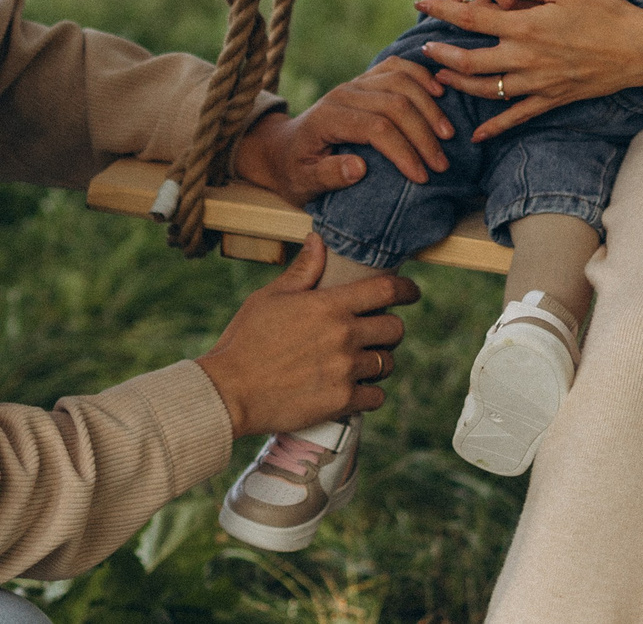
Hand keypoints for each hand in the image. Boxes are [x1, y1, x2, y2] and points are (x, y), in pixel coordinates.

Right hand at [195, 238, 419, 435]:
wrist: (229, 390)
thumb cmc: (246, 340)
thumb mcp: (270, 298)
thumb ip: (302, 271)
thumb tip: (319, 240)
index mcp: (329, 305)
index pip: (386, 290)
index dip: (407, 289)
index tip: (412, 292)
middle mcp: (344, 336)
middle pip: (395, 329)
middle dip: (390, 328)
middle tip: (376, 332)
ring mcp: (345, 370)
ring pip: (387, 363)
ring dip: (379, 361)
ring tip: (362, 361)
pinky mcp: (341, 401)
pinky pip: (376, 396)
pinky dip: (370, 392)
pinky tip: (355, 388)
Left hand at [232, 64, 455, 197]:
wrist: (282, 147)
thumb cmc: (295, 170)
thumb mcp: (303, 182)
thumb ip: (327, 176)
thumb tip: (359, 168)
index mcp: (327, 118)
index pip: (376, 128)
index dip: (403, 151)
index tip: (422, 176)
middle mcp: (343, 93)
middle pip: (394, 104)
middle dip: (423, 134)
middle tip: (441, 163)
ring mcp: (356, 82)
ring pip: (400, 81)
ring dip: (428, 106)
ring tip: (447, 134)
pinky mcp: (366, 79)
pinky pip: (397, 66)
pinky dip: (420, 75)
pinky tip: (439, 92)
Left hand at [408, 0, 642, 140]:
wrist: (640, 48)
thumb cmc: (605, 12)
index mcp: (525, 26)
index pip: (472, 18)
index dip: (442, 11)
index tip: (420, 4)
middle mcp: (526, 58)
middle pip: (469, 62)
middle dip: (442, 56)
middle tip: (424, 50)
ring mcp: (537, 83)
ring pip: (487, 90)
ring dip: (459, 86)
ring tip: (440, 80)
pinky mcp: (552, 99)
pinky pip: (516, 117)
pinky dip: (494, 127)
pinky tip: (477, 135)